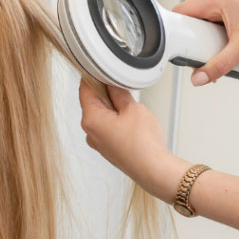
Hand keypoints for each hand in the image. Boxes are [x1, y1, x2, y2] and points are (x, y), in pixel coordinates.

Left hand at [78, 80, 190, 201]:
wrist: (154, 170)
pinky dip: (119, 120)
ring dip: (115, 107)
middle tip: (125, 88)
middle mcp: (90, 132)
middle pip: (93, 102)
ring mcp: (99, 142)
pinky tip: (133, 122)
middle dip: (108, 92)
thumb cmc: (143, 144)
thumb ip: (119, 92)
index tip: (104, 69)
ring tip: (132, 109)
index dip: (95, 76)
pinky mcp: (109, 149)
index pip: (85, 89)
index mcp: (90, 119)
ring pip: (103, 115)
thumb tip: (113, 84)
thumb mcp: (132, 108)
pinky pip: (110, 127)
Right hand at [173, 0, 238, 82]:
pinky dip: (210, 42)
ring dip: (201, 43)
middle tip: (196, 55)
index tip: (176, 45)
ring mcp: (224, 7)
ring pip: (200, 26)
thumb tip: (199, 77)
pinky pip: (210, 28)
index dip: (176, 29)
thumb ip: (217, 66)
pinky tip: (217, 54)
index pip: (182, 11)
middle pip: (190, 20)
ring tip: (209, 56)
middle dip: (190, 40)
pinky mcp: (229, 16)